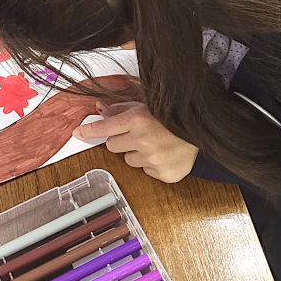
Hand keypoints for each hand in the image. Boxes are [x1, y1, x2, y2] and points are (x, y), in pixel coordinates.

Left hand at [74, 102, 198, 182]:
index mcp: (137, 120)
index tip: (77, 133)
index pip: (104, 128)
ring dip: (136, 153)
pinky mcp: (164, 175)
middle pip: (112, 146)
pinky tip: (164, 154)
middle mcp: (143, 141)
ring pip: (129, 161)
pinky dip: (152, 165)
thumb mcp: (147, 104)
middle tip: (136, 134)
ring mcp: (154, 160)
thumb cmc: (173, 114)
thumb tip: (100, 109)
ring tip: (154, 143)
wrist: (203, 128)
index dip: (88, 131)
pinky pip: (147, 172)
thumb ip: (121, 109)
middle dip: (120, 140)